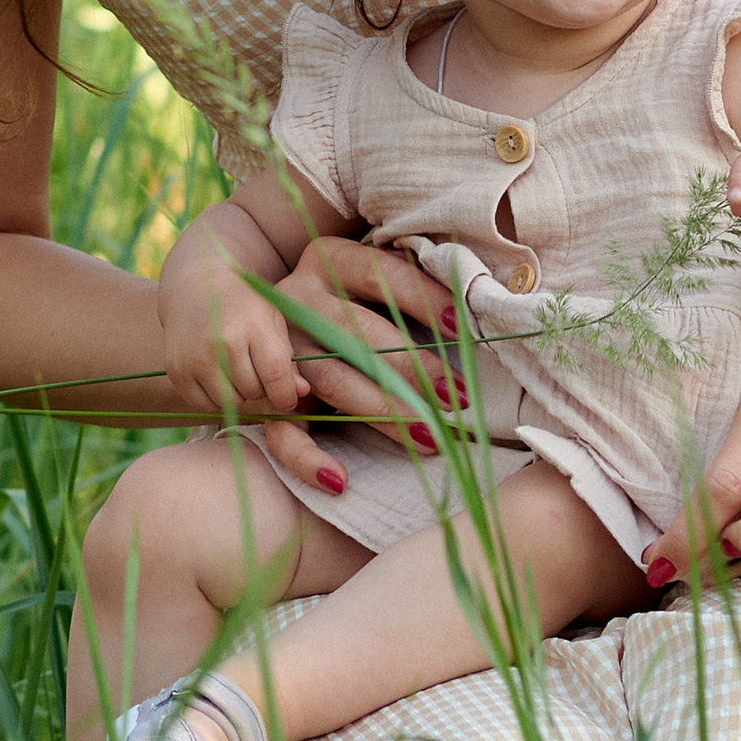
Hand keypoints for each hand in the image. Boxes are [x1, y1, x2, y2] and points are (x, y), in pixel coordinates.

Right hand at [158, 234, 312, 423]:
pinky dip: (217, 400)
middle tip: (258, 372)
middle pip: (254, 391)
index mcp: (252, 326)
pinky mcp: (177, 370)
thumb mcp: (273, 320)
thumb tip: (301, 393)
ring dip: (240, 395)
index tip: (288, 398)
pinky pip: (204, 405)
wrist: (196, 286)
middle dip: (262, 388)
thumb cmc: (244, 305)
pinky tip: (220, 380)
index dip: (286, 395)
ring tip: (239, 373)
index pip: (275, 376)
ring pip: (231, 402)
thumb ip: (289, 358)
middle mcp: (222, 343)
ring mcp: (196, 358)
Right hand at [257, 233, 467, 498]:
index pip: (378, 273)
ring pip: (329, 381)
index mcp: (329, 261)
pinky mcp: (267, 397)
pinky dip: (306, 459)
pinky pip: (280, 432)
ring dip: (382, 412)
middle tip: (456, 398)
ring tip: (429, 438)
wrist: (263, 323)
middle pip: (355, 334)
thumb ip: (410, 288)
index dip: (421, 298)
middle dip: (411, 369)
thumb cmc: (353, 303)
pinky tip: (340, 480)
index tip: (461, 327)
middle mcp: (298, 299)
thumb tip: (476, 307)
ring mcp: (279, 349)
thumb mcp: (373, 282)